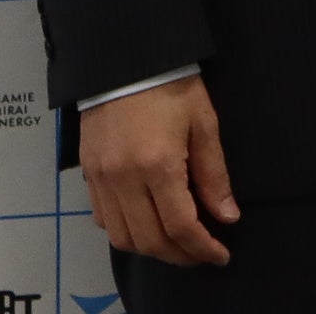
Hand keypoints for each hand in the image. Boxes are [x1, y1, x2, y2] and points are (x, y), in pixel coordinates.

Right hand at [79, 74, 237, 266]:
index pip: (180, 226)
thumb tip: (227, 216)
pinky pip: (103, 219)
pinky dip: (127, 231)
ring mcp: (101, 179)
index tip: (220, 255)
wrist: (126, 59)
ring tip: (176, 243)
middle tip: (202, 254)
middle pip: (149, 241)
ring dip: (151, 248)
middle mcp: (124, 179)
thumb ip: (214, 174)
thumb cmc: (172, 87)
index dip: (202, 248)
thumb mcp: (204, 124)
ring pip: (123, 237)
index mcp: (157, 166)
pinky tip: (147, 223)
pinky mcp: (88, 174)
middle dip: (179, 255)